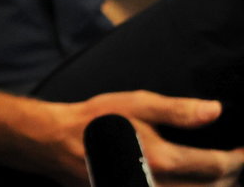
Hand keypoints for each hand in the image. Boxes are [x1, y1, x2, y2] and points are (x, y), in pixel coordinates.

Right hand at [32, 90, 243, 185]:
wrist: (56, 143)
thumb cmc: (95, 120)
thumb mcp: (134, 104)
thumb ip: (177, 110)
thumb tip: (216, 111)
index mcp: (161, 160)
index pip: (218, 166)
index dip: (239, 158)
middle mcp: (159, 186)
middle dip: (231, 175)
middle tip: (235, 158)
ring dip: (216, 186)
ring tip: (220, 172)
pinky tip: (194, 180)